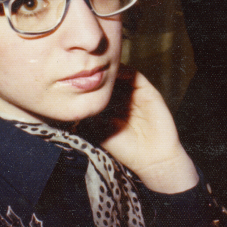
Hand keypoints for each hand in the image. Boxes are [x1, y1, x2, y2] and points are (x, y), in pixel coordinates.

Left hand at [79, 66, 197, 192]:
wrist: (152, 158)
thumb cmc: (125, 149)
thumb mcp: (100, 131)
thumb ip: (90, 114)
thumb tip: (77, 99)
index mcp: (111, 109)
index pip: (98, 90)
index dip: (88, 84)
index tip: (75, 79)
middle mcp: (123, 100)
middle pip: (109, 80)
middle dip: (98, 74)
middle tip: (84, 68)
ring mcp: (135, 95)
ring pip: (121, 75)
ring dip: (110, 70)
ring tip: (97, 68)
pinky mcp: (148, 92)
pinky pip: (135, 76)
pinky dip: (124, 71)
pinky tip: (114, 73)